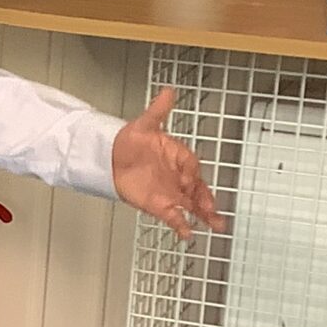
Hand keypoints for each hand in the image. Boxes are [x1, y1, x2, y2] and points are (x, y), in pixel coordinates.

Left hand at [111, 89, 225, 241]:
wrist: (110, 157)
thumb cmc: (129, 140)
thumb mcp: (145, 124)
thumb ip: (158, 111)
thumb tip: (168, 92)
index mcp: (178, 156)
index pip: (191, 166)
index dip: (191, 174)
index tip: (192, 181)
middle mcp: (177, 176)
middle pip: (197, 189)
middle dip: (207, 200)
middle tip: (217, 212)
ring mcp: (169, 191)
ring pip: (191, 204)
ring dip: (203, 215)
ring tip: (217, 225)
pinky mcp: (158, 204)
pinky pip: (173, 216)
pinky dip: (180, 224)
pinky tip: (187, 233)